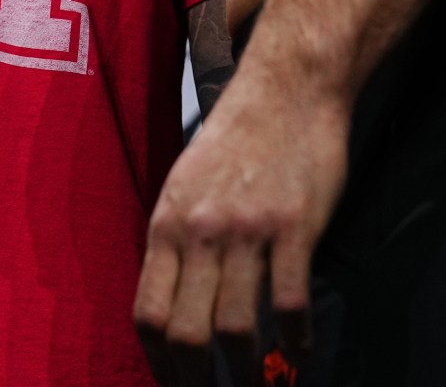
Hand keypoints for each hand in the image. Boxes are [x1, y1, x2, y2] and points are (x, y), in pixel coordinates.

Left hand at [133, 67, 347, 384]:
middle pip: (184, 331)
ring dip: (246, 370)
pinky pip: (290, 301)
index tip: (173, 383)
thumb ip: (178, 241)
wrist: (286, 88)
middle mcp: (199, 231)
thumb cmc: (236, 138)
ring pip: (235, 327)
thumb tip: (171, 299)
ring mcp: (247, 230)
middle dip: (196, 380)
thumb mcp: (186, 185)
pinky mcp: (294, 226)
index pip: (145, 312)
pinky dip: (296, 338)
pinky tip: (300, 350)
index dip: (157, 362)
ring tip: (257, 385)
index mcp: (167, 224)